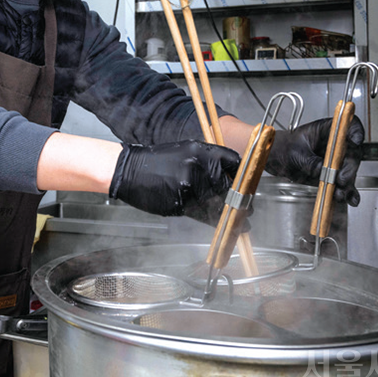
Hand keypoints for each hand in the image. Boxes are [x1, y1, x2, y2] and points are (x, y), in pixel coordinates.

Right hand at [109, 140, 240, 222]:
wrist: (129, 169)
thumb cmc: (157, 161)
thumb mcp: (185, 152)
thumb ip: (208, 162)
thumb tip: (231, 178)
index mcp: (201, 151)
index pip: (234, 162)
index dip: (243, 177)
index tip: (248, 187)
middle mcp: (198, 166)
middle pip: (229, 187)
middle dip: (241, 201)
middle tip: (247, 209)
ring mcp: (189, 185)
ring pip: (218, 204)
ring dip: (231, 217)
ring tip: (240, 224)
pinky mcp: (180, 202)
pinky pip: (203, 215)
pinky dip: (213, 222)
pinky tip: (221, 226)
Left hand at [265, 116, 364, 205]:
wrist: (273, 160)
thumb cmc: (281, 148)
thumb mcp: (294, 154)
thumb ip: (311, 163)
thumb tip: (325, 173)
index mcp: (325, 130)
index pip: (347, 125)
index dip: (355, 131)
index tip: (354, 142)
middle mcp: (333, 144)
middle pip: (352, 152)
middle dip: (349, 167)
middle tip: (341, 179)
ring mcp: (334, 160)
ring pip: (349, 170)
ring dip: (348, 183)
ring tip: (341, 193)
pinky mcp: (331, 175)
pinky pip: (343, 183)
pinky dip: (347, 192)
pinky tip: (349, 198)